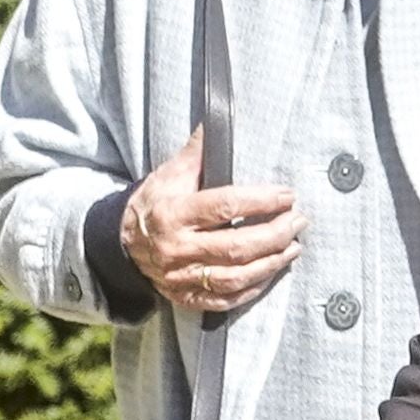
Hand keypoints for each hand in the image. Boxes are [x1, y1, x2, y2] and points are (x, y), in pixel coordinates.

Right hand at [118, 129, 304, 321]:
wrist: (120, 244)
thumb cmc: (152, 204)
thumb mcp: (169, 174)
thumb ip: (197, 152)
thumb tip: (215, 119)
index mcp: (173, 214)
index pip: (224, 206)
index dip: (261, 201)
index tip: (287, 195)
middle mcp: (177, 249)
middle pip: (236, 246)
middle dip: (275, 234)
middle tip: (299, 221)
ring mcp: (181, 278)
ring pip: (235, 276)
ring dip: (271, 263)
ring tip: (294, 247)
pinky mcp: (186, 298)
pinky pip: (225, 300)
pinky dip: (252, 289)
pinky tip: (271, 273)